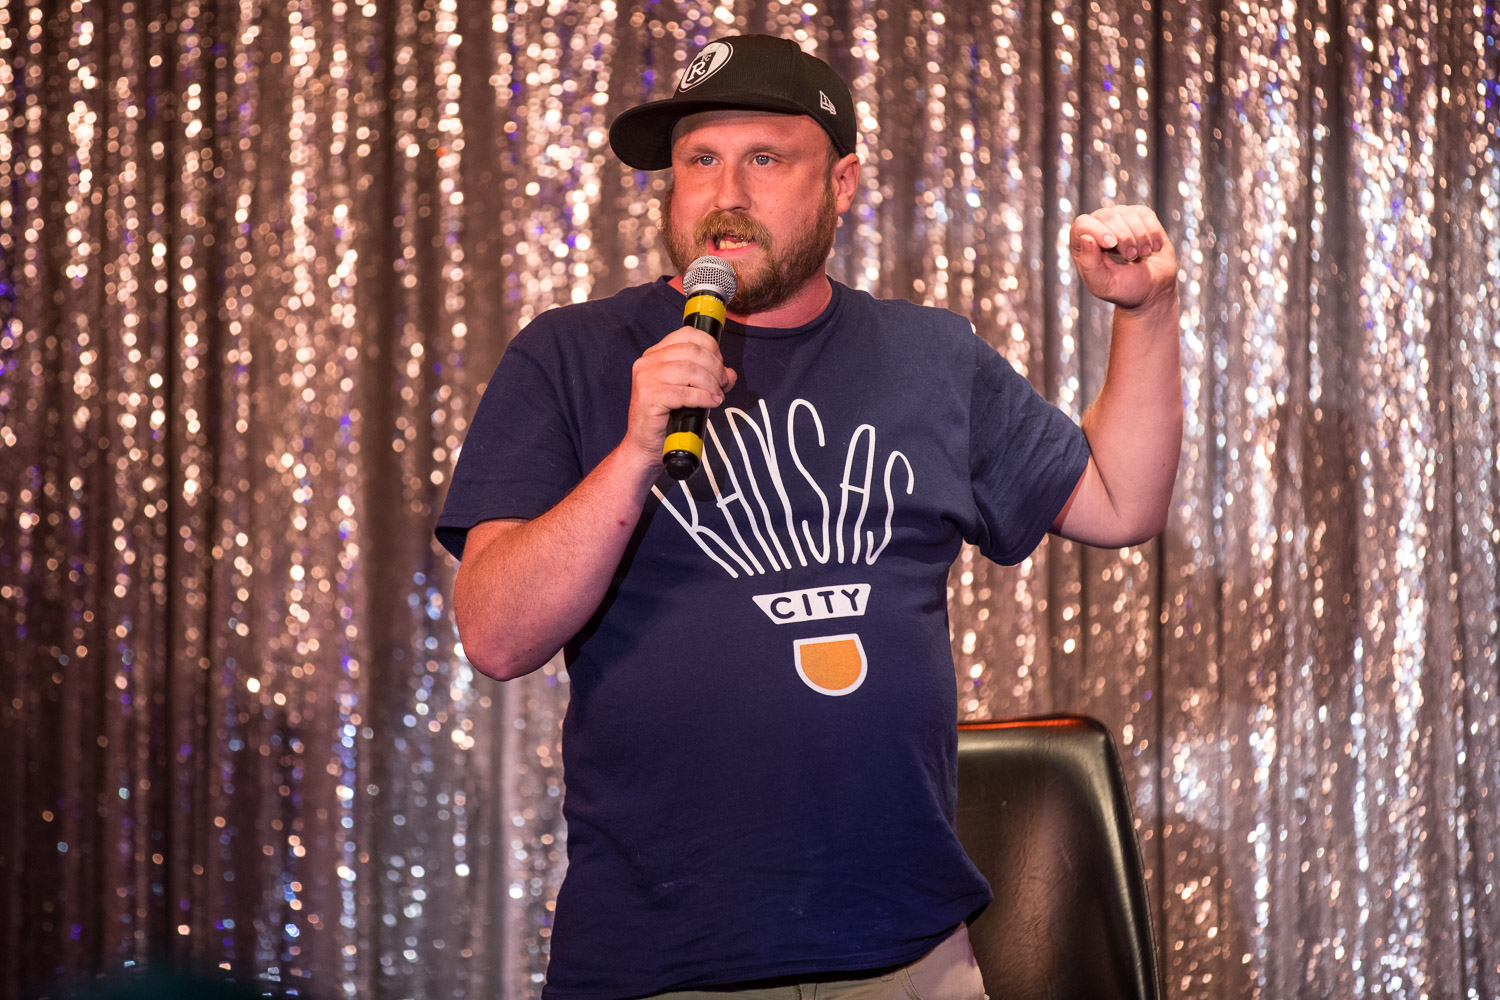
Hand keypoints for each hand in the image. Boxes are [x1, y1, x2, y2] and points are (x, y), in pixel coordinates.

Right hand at [624, 326, 736, 464]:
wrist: (645, 446)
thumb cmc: (667, 418)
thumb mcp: (690, 391)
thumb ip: (709, 378)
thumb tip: (730, 373)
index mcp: (655, 354)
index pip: (687, 334)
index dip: (710, 345)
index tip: (720, 362)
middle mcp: (647, 362)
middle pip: (692, 351)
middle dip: (715, 366)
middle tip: (722, 383)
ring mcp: (646, 379)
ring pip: (689, 370)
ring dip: (710, 383)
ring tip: (717, 395)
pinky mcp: (649, 397)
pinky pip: (684, 392)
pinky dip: (703, 397)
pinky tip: (711, 402)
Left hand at [1069, 205, 1177, 311]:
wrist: (1152, 289)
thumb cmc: (1124, 288)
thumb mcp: (1102, 283)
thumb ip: (1089, 264)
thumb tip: (1085, 238)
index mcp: (1081, 244)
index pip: (1082, 225)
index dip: (1096, 231)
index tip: (1111, 244)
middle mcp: (1098, 227)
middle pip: (1106, 216)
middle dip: (1123, 237)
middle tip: (1131, 256)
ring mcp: (1119, 218)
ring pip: (1128, 214)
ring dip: (1139, 237)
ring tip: (1142, 255)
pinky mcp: (1140, 216)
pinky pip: (1146, 215)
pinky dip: (1153, 233)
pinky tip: (1153, 247)